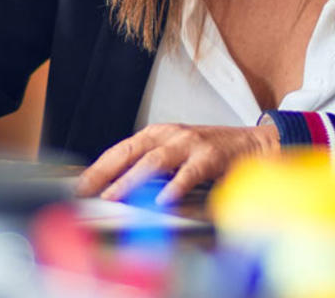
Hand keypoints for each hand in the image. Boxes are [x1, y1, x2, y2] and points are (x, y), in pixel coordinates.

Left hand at [75, 122, 280, 205]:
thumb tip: (119, 187)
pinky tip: (162, 200)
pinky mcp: (210, 157)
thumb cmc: (213, 152)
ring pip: (153, 161)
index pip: (120, 149)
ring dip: (130, 180)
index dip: (99, 167)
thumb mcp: (177, 152)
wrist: (254, 145)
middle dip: (105, 173)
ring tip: (114, 196)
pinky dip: (174, 187)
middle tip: (87, 191)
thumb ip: (151, 165)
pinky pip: (189, 173)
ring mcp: (190, 144)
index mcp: (158, 134)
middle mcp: (170, 135)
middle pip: (130, 151)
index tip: (80, 185)